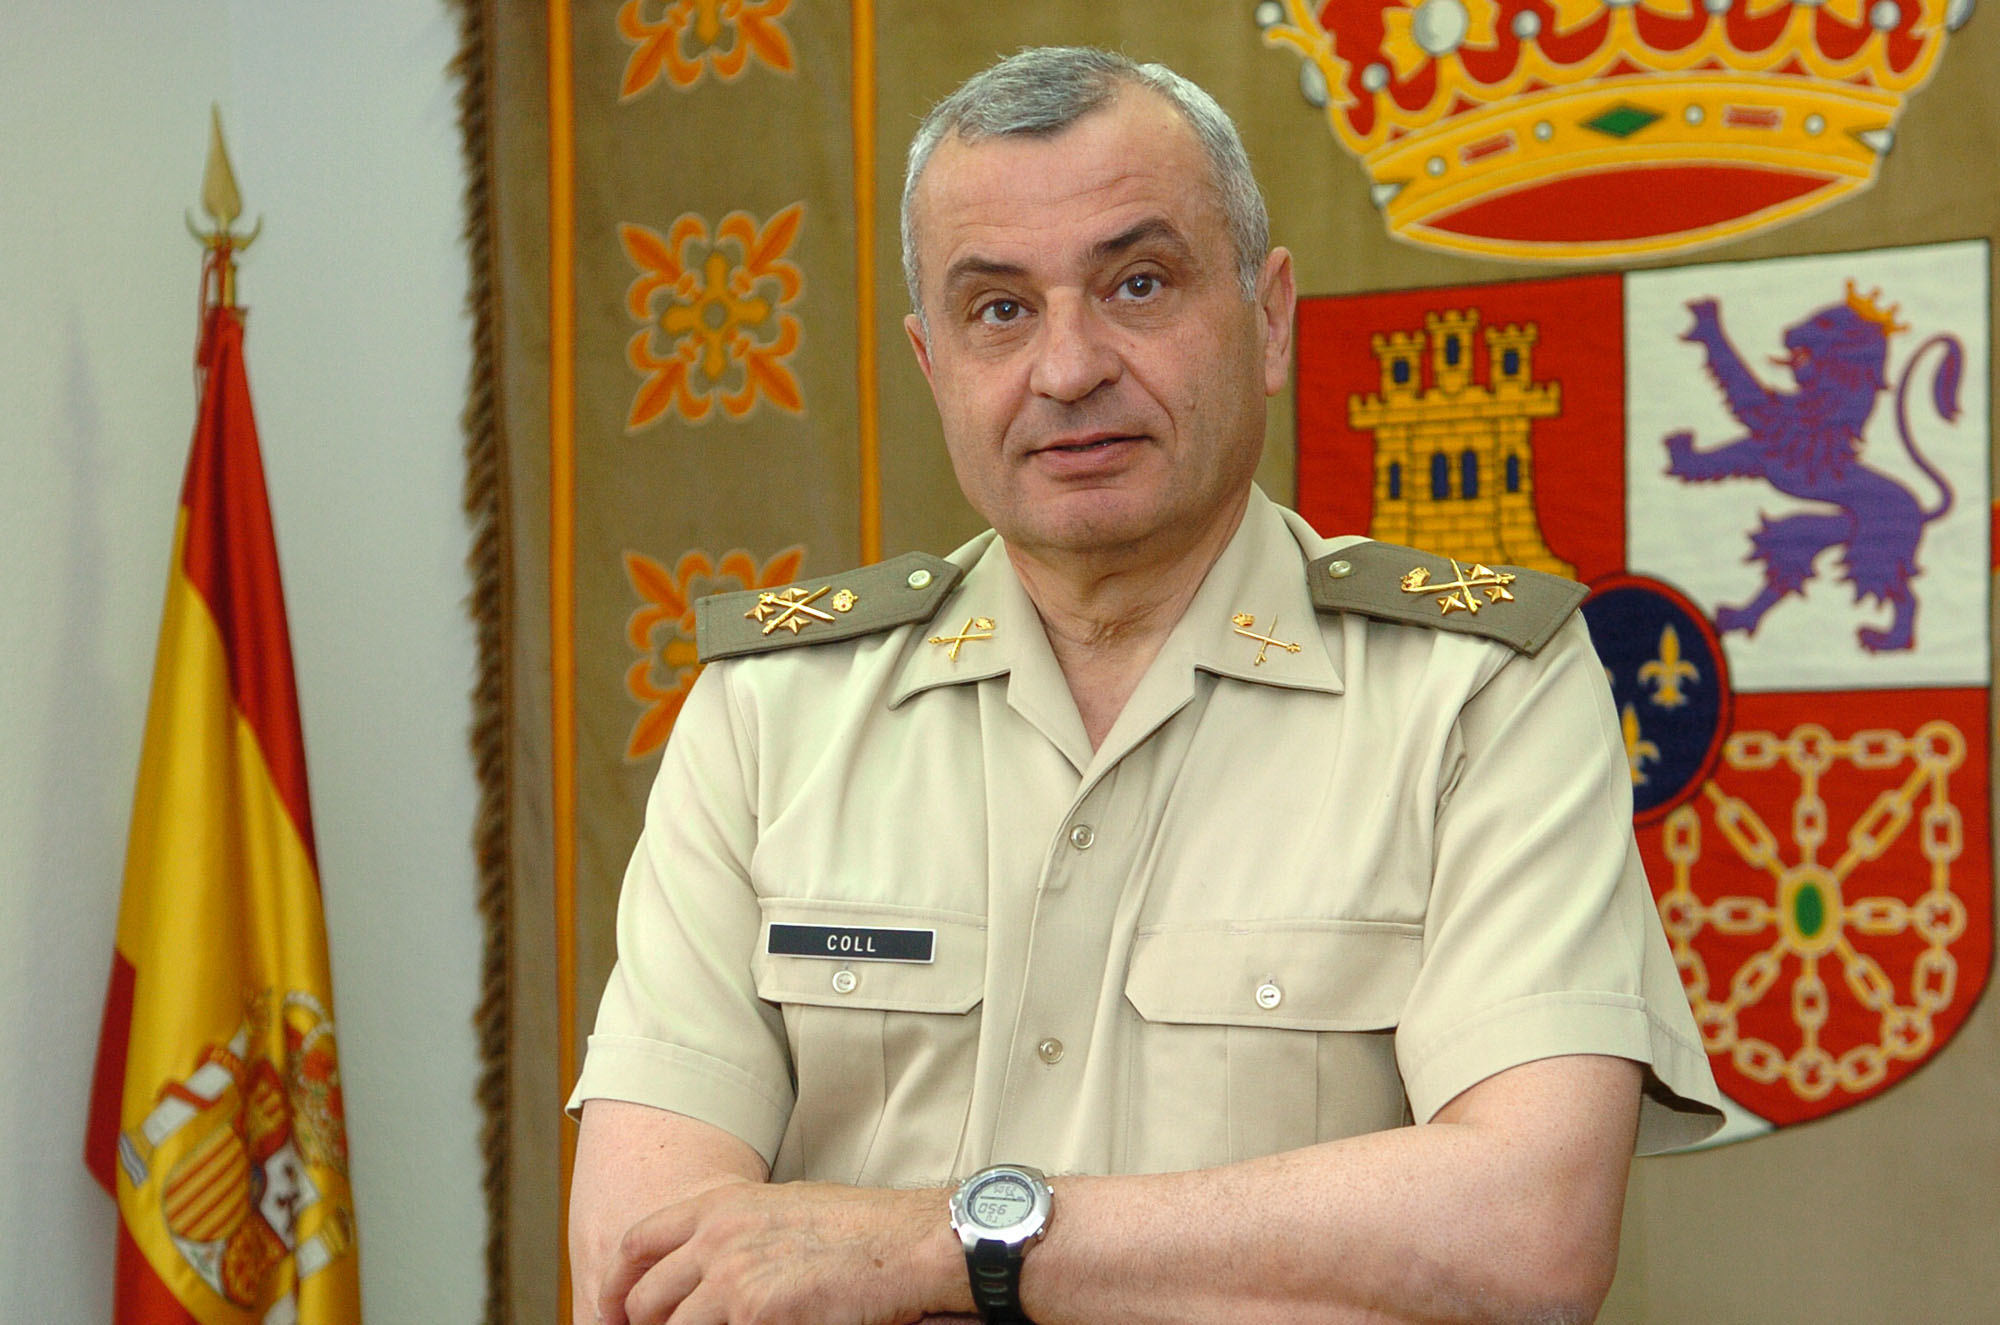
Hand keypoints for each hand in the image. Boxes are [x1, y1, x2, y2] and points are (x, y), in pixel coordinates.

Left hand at [597, 1179, 967, 1324]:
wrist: (906, 1244)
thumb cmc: (860, 1231)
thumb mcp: (782, 1211)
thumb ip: (734, 1234)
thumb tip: (705, 1270)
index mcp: (721, 1205)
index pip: (638, 1243)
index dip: (617, 1284)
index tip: (616, 1313)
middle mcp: (717, 1236)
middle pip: (644, 1296)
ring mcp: (731, 1276)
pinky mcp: (754, 1313)